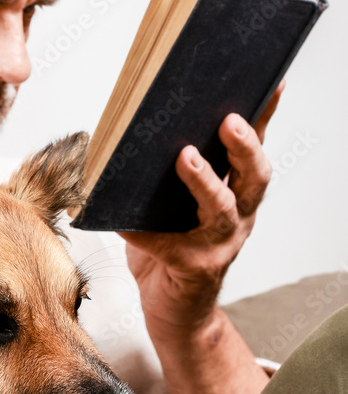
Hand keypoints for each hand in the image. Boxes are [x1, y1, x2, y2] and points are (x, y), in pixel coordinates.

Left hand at [119, 82, 283, 340]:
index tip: (271, 83)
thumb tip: (134, 123)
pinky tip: (122, 221)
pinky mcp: (192, 268)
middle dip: (244, 146)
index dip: (264, 116)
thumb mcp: (174, 201)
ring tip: (184, 156)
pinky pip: (165, 245)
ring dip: (205, 180)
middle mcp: (237, 216)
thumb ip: (168, 169)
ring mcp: (219, 244)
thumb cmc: (172, 245)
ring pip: (222, 209)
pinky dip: (141, 232)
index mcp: (236, 192)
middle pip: (254, 176)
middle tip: (229, 120)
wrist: (174, 310)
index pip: (254, 148)